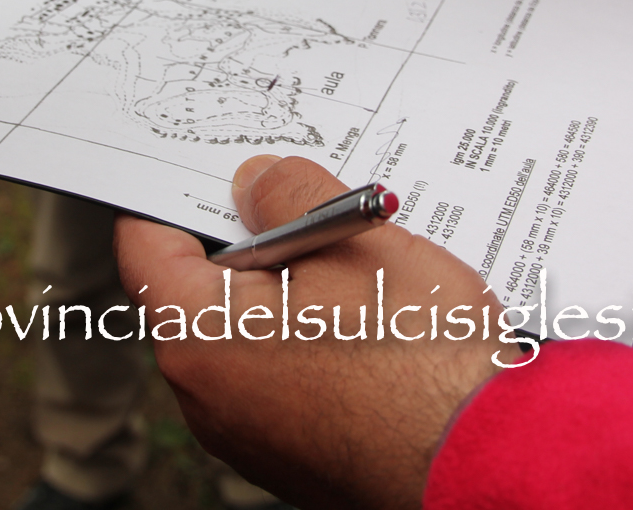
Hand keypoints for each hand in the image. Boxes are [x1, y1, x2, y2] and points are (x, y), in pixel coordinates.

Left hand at [114, 156, 502, 509]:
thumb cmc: (421, 362)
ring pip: (248, 334)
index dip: (175, 196)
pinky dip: (312, 342)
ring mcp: (250, 437)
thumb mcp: (354, 242)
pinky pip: (283, 377)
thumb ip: (287, 196)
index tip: (212, 170)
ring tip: (360, 271)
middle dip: (252, 243)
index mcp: (199, 339)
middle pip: (201, 291)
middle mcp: (207, 400)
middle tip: (312, 210)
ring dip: (290, 293)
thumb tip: (256, 182)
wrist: (486, 462)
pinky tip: (373, 326)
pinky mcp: (293, 457)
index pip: (145, 246)